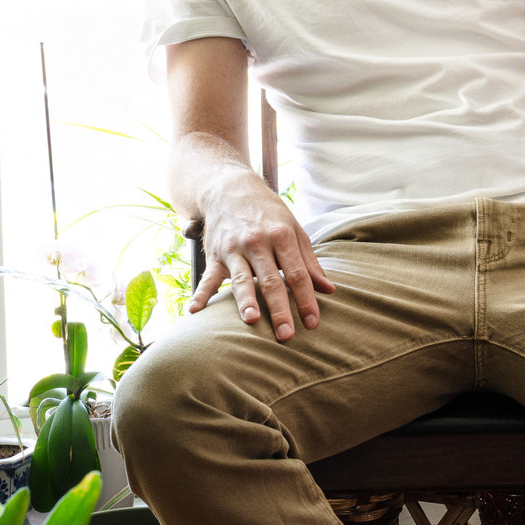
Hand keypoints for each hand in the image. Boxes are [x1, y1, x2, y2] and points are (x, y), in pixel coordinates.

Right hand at [191, 174, 335, 340]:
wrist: (230, 189)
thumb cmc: (268, 214)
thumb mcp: (294, 230)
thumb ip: (310, 262)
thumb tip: (329, 290)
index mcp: (282, 237)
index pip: (297, 274)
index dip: (306, 299)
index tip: (313, 323)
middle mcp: (258, 243)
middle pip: (271, 281)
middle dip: (280, 309)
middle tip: (287, 335)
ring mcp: (234, 249)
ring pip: (242, 279)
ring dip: (245, 301)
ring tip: (251, 320)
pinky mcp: (215, 255)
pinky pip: (209, 277)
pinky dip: (201, 294)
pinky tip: (195, 311)